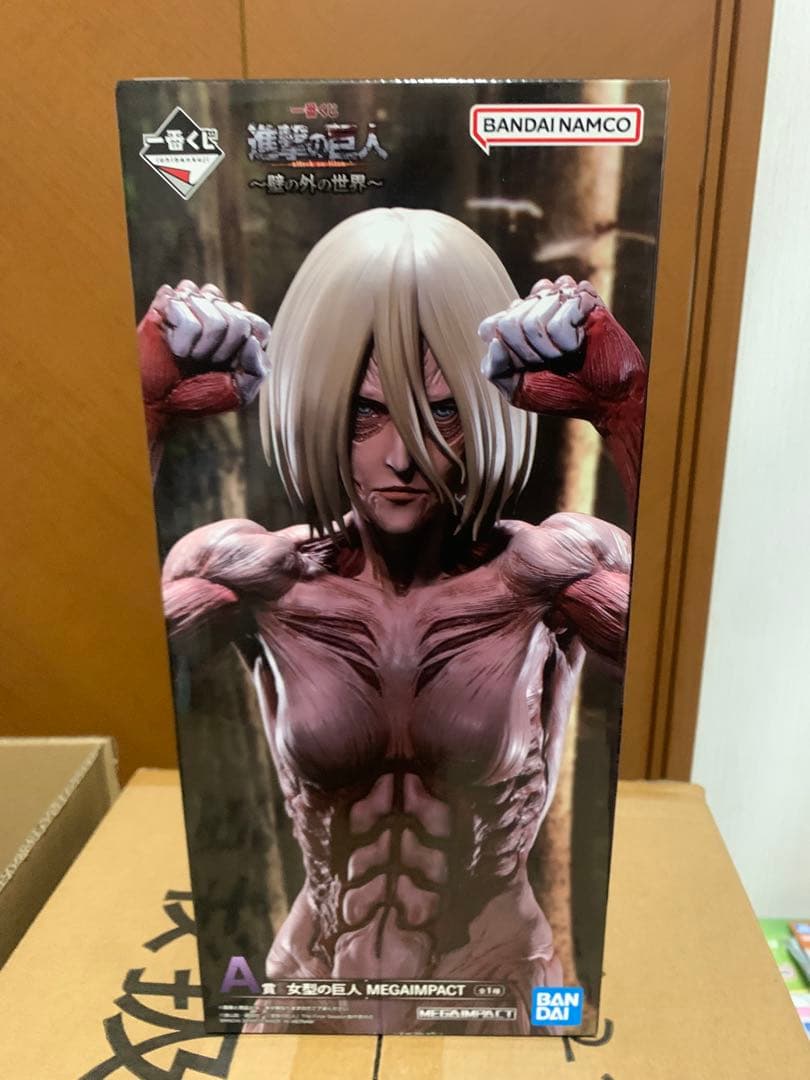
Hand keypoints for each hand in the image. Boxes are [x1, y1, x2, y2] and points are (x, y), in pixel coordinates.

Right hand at [139, 279, 269, 425]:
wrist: (159, 402)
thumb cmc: (198, 393)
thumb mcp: (239, 393)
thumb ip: (257, 371)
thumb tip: (252, 342)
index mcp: (239, 323)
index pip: (259, 327)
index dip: (244, 355)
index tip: (227, 368)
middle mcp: (217, 305)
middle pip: (239, 322)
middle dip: (223, 353)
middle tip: (203, 362)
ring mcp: (192, 300)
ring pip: (216, 320)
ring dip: (202, 349)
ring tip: (188, 354)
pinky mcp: (167, 301)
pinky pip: (188, 320)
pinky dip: (182, 343)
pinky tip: (173, 346)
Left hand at [479, 276, 642, 421]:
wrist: (606, 399)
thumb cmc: (562, 393)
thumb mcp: (518, 391)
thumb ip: (495, 369)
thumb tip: (495, 341)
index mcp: (513, 326)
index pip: (490, 327)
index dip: (509, 355)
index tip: (528, 369)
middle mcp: (534, 306)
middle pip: (510, 323)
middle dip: (530, 354)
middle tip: (552, 363)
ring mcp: (558, 299)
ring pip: (534, 317)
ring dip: (551, 348)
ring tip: (567, 353)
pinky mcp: (585, 298)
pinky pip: (562, 313)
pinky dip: (569, 338)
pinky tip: (580, 341)